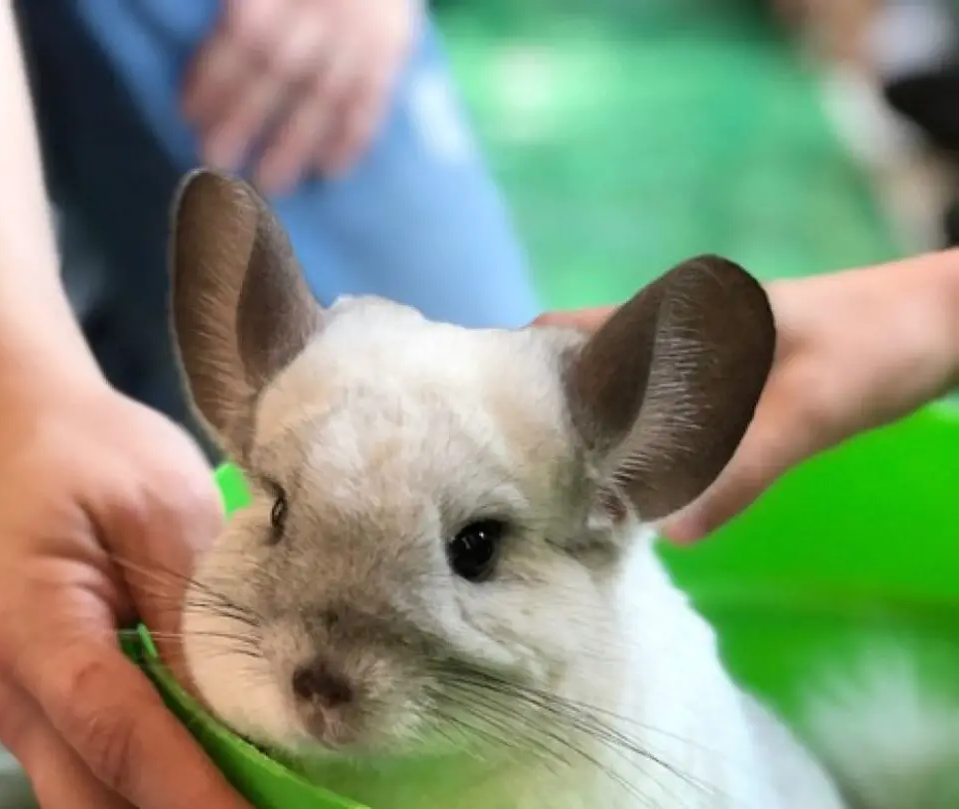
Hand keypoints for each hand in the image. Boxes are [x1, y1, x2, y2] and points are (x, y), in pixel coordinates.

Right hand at [0, 380, 250, 808]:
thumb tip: (250, 712)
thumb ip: (197, 614)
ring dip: (172, 805)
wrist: (37, 437)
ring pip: (94, 797)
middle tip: (276, 805)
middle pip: (94, 795)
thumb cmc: (101, 457)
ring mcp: (24, 708)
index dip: (191, 788)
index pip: (117, 730)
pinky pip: (99, 772)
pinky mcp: (49, 709)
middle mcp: (15, 688)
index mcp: (37, 625)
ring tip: (263, 794)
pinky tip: (225, 771)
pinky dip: (158, 786)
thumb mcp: (165, 512)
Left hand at [183, 0, 417, 194]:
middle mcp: (325, 8)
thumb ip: (243, 10)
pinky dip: (352, 139)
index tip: (189, 114)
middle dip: (244, 118)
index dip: (216, 77)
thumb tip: (218, 38)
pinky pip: (372, 98)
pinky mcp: (394, 48)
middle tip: (213, 160)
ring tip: (270, 185)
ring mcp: (362, 33)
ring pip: (326, 94)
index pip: (245, 35)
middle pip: (280, 68)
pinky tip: (330, 172)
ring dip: (296, 144)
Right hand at [535, 253, 958, 541]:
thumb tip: (670, 531)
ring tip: (567, 503)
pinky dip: (638, 452)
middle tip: (525, 489)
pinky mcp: (721, 389)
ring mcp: (695, 360)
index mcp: (677, 315)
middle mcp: (672, 333)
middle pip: (583, 372)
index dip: (521, 373)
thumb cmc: (878, 346)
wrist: (944, 325)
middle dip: (552, 422)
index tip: (494, 433)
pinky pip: (660, 419)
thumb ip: (743, 466)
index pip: (568, 332)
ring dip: (596, 442)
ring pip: (619, 398)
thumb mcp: (813, 408)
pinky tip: (633, 497)